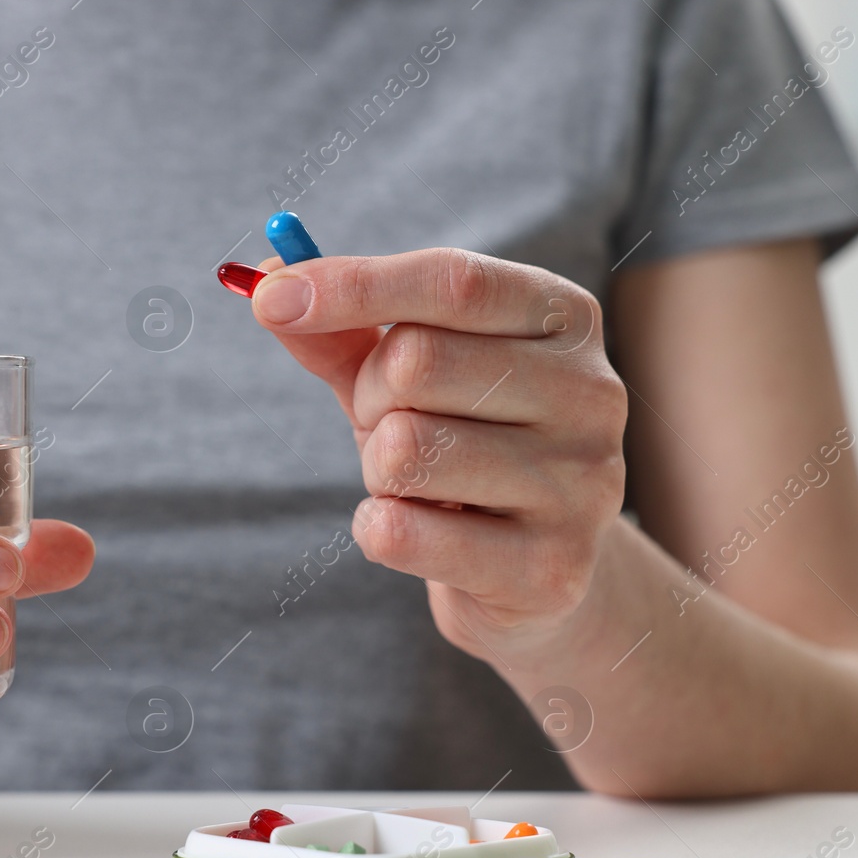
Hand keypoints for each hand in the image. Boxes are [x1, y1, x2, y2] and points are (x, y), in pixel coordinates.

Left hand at [252, 248, 628, 662]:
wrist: (536, 575)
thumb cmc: (465, 448)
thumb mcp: (406, 378)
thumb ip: (343, 329)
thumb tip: (267, 284)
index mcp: (565, 320)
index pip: (453, 282)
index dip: (354, 285)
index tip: (272, 300)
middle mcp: (591, 393)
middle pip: (416, 362)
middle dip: (368, 398)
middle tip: (389, 427)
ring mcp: (580, 484)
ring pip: (404, 450)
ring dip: (377, 471)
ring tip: (420, 485)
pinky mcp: (550, 569)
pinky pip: (403, 533)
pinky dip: (378, 530)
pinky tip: (419, 534)